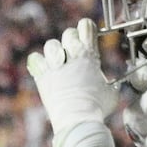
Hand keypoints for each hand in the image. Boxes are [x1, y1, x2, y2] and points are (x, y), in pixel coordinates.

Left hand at [27, 17, 116, 132]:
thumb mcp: (111, 91)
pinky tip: (45, 70)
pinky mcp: (42, 76)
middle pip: (68, 33)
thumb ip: (109, 82)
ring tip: (59, 64)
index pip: (86, 26)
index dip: (86, 29)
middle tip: (73, 55)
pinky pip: (34, 59)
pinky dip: (39, 63)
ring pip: (51, 44)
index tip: (87, 38)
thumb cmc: (97, 108)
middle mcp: (72, 56)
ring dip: (55, 52)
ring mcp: (55, 66)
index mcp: (90, 56)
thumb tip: (112, 85)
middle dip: (71, 41)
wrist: (78, 120)